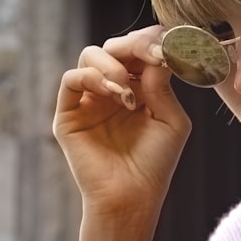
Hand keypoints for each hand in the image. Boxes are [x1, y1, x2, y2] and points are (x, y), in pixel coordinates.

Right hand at [54, 25, 190, 240]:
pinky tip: (117, 93)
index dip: (151, 42)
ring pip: (90, 56)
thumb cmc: (155, 162)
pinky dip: (93, 77)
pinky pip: (72, 79)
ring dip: (113, 63)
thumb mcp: (171, 120)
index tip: (168, 46)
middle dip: (134, 46)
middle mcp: (112, 89)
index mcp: (138, 88)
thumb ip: (162, 86)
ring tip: (129, 89)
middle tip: (151, 55)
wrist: (132, 197)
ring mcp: (89, 100)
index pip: (139, 52)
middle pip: (114, 47)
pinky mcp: (69, 114)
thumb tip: (154, 55)